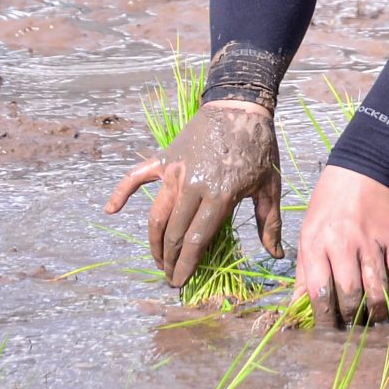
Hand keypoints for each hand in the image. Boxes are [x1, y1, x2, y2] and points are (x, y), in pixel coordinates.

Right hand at [104, 99, 283, 287]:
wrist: (240, 106)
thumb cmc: (259, 147)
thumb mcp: (269, 185)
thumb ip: (270, 222)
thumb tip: (278, 254)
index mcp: (220, 195)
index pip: (196, 240)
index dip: (187, 265)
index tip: (180, 282)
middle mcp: (193, 186)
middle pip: (174, 233)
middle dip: (170, 260)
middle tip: (170, 277)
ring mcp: (175, 172)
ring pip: (156, 215)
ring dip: (154, 241)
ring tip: (158, 260)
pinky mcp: (165, 158)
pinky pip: (136, 177)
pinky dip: (121, 192)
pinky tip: (110, 210)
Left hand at [293, 165, 388, 328]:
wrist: (360, 171)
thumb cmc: (327, 206)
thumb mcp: (306, 235)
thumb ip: (303, 274)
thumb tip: (296, 310)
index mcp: (316, 245)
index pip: (320, 294)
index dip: (324, 320)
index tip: (329, 331)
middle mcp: (344, 245)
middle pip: (350, 296)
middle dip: (351, 319)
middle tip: (353, 327)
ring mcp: (372, 242)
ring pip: (377, 290)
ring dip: (376, 313)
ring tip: (373, 320)